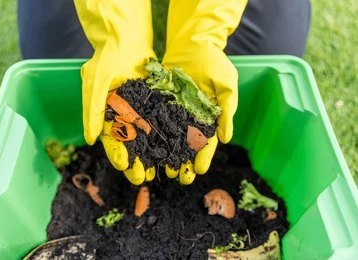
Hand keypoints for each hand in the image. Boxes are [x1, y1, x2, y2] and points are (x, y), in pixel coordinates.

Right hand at [74, 0, 155, 183]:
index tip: (124, 166)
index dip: (116, 154)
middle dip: (136, 162)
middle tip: (143, 178)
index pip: (110, 140)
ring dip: (152, 155)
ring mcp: (140, 112)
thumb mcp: (95, 83)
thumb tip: (89, 140)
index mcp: (106, 116)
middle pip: (130, 145)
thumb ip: (92, 111)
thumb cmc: (106, 59)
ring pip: (148, 138)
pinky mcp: (155, 105)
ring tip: (159, 172)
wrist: (125, 38)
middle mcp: (123, 117)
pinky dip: (167, 137)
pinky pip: (161, 123)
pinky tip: (174, 150)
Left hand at [162, 0, 247, 183]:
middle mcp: (191, 118)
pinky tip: (146, 149)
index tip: (199, 170)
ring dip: (166, 155)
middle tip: (178, 177)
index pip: (208, 141)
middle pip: (187, 145)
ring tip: (161, 171)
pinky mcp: (160, 104)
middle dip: (184, 162)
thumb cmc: (213, 62)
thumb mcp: (226, 84)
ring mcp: (175, 112)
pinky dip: (151, 136)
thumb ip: (227, 110)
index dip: (204, 156)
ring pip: (170, 138)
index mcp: (209, 117)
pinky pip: (155, 121)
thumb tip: (227, 138)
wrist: (193, 43)